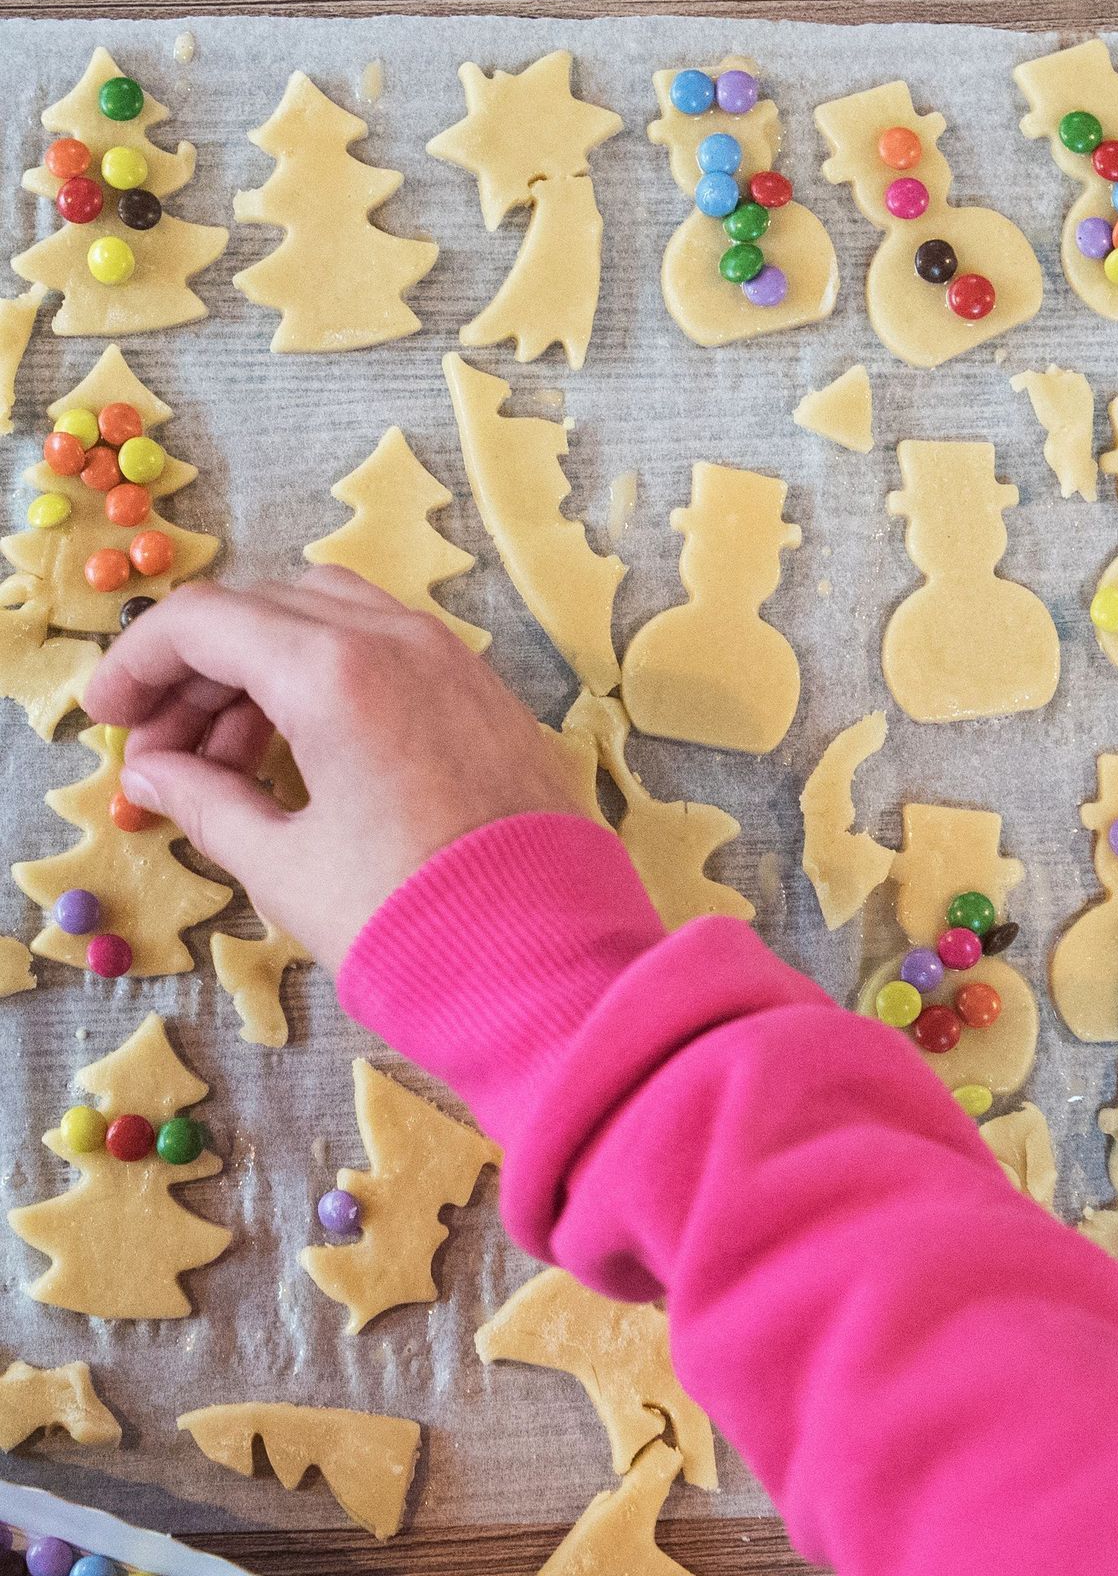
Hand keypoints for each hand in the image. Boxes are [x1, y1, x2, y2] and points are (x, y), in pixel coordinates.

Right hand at [82, 568, 586, 970]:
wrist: (549, 966)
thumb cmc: (411, 921)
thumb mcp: (285, 867)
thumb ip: (205, 802)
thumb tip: (153, 772)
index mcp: (336, 671)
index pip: (203, 622)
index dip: (137, 663)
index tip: (107, 717)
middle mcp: (397, 641)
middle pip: (263, 611)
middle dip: (197, 671)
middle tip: (162, 751)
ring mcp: (451, 660)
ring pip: (326, 618)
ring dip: (261, 670)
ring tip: (228, 763)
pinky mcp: (484, 692)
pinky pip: (385, 649)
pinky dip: (326, 677)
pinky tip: (304, 752)